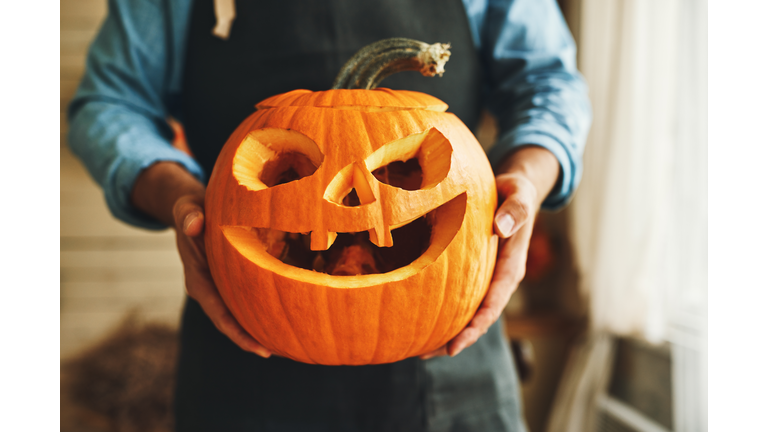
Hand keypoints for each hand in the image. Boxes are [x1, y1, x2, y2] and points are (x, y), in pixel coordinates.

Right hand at [173, 193, 271, 357]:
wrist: (190, 211)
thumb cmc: (190, 210)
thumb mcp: (186, 209)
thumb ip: (189, 216)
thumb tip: (194, 225)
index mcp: (197, 279)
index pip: (218, 313)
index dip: (237, 332)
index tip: (257, 348)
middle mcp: (209, 289)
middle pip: (230, 321)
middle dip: (250, 338)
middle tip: (278, 351)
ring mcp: (220, 287)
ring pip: (239, 313)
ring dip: (258, 327)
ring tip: (286, 342)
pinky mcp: (230, 281)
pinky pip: (246, 298)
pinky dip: (261, 308)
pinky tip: (284, 314)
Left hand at [420, 146, 557, 359]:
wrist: (513, 188)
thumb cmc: (514, 191)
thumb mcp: (518, 195)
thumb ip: (515, 211)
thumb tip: (501, 229)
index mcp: (512, 266)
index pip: (494, 303)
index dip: (476, 326)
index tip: (457, 344)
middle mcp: (500, 278)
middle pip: (480, 316)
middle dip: (457, 338)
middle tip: (428, 354)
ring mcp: (488, 276)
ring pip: (469, 310)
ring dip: (447, 330)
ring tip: (419, 349)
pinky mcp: (476, 271)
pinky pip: (460, 294)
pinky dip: (443, 309)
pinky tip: (419, 318)